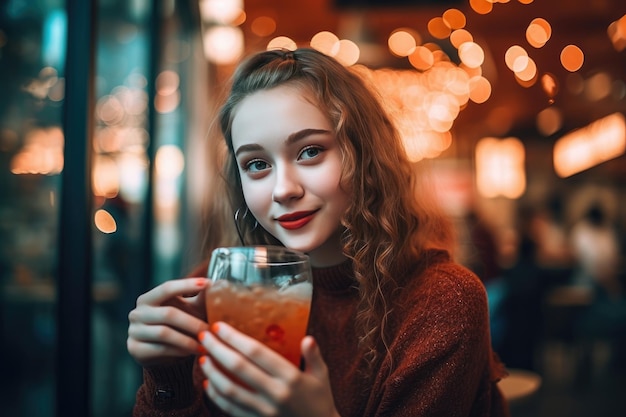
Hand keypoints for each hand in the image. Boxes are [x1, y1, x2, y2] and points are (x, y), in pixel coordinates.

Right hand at [127, 277, 209, 366]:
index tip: (207, 283)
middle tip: (211, 330)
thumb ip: (200, 297)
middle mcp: (137, 313)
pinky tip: (193, 352)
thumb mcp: (189, 310)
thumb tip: (220, 283)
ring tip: (205, 344)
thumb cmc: (178, 325)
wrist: (163, 353)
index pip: (167, 288)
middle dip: (192, 322)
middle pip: (168, 314)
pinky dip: (179, 351)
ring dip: (188, 340)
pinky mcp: (135, 349)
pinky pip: (160, 349)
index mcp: (148, 298)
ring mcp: (134, 331)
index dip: (186, 285)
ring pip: (164, 333)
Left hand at [198, 323, 339, 416]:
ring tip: (203, 358)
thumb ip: (314, 356)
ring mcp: (264, 410)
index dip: (235, 338)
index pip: (256, 353)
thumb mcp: (321, 376)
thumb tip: (308, 338)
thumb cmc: (320, 400)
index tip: (219, 326)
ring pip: (230, 390)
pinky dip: (216, 396)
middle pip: (238, 367)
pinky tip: (208, 383)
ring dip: (213, 372)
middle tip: (203, 336)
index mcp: (291, 377)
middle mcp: (275, 393)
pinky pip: (230, 409)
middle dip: (217, 349)